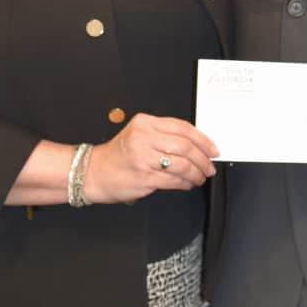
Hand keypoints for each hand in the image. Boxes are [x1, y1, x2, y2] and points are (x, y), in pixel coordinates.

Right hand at [86, 113, 217, 204]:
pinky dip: (185, 183)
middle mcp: (144, 138)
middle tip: (209, 166)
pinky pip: (173, 181)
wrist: (94, 172)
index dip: (203, 139)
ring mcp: (143, 158)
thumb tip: (197, 145)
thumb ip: (164, 135)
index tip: (213, 149)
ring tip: (200, 177)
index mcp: (145, 123)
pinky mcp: (144, 178)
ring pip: (182, 164)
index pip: (183, 128)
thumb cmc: (119, 155)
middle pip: (185, 146)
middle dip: (203, 159)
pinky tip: (188, 184)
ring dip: (196, 173)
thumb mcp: (139, 134)